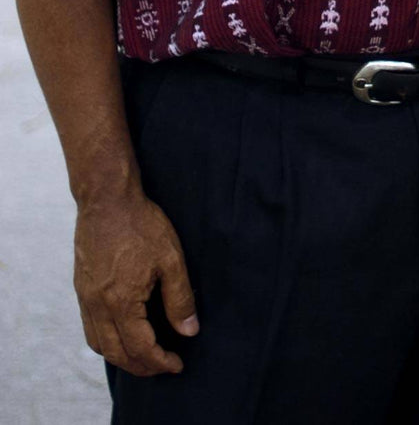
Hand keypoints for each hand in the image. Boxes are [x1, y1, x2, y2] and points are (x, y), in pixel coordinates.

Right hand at [74, 189, 197, 375]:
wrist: (107, 200)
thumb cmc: (142, 224)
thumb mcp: (171, 258)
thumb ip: (180, 298)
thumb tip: (189, 331)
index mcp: (121, 301)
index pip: (140, 348)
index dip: (160, 362)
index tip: (178, 364)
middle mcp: (98, 306)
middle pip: (117, 353)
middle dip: (141, 367)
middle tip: (163, 366)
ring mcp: (86, 298)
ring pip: (99, 345)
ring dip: (121, 358)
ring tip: (144, 357)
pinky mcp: (81, 289)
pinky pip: (90, 328)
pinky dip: (106, 342)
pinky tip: (122, 335)